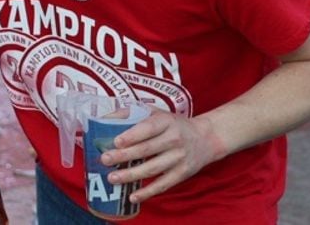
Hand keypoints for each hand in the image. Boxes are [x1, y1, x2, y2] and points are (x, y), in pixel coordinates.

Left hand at [99, 111, 224, 203]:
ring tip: (112, 178)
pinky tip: (133, 197)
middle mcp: (174, 139)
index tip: (116, 142)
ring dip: (131, 175)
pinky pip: (163, 185)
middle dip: (124, 156)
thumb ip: (131, 113)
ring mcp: (179, 158)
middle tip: (105, 160)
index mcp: (166, 121)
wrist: (205, 138)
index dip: (132, 135)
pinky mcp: (182, 174)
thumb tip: (104, 118)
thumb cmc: (172, 124)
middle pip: (146, 149)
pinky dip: (148, 192)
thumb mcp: (156, 112)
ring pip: (152, 169)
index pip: (148, 128)